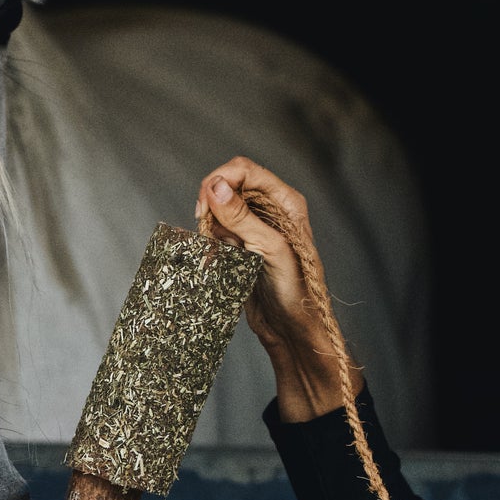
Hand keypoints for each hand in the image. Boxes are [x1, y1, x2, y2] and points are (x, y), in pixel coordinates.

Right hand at [194, 156, 360, 421]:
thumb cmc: (295, 291)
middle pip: (227, 185)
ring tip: (218, 247)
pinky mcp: (241, 246)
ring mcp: (254, 227)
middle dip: (211, 202)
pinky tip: (216, 257)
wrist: (291, 328)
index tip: (205, 204)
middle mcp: (270, 210)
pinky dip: (210, 241)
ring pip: (218, 209)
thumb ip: (241, 216)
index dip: (220, 180)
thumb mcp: (269, 249)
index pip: (244, 170)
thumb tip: (215, 187)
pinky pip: (216, 232)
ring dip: (211, 224)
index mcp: (285, 202)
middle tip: (204, 224)